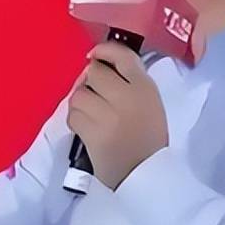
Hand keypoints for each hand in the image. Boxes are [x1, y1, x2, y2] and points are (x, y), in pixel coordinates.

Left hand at [66, 42, 168, 189]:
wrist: (145, 174)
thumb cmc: (148, 136)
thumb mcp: (150, 102)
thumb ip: (131, 80)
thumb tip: (98, 63)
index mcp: (146, 88)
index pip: (122, 55)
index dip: (104, 50)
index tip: (94, 55)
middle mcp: (128, 97)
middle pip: (94, 72)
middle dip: (90, 80)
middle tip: (95, 93)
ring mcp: (108, 116)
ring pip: (79, 94)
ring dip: (81, 101)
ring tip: (90, 112)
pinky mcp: (93, 135)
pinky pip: (73, 116)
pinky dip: (76, 119)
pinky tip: (87, 126)